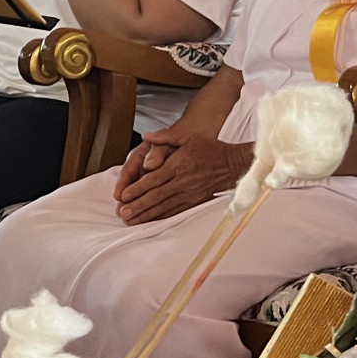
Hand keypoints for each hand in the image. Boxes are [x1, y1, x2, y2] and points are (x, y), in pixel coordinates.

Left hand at [112, 122, 252, 225]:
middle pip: (156, 196)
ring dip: (147, 215)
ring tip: (131, 221)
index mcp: (178, 165)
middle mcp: (183, 181)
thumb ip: (165, 136)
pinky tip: (151, 222)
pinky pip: (176, 212)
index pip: (153, 179)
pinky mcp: (196, 202)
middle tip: (122, 213)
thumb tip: (146, 136)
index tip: (123, 196)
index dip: (137, 188)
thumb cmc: (210, 148)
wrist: (234, 163)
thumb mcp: (187, 136)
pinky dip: (162, 218)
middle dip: (138, 205)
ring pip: (165, 207)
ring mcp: (190, 193)